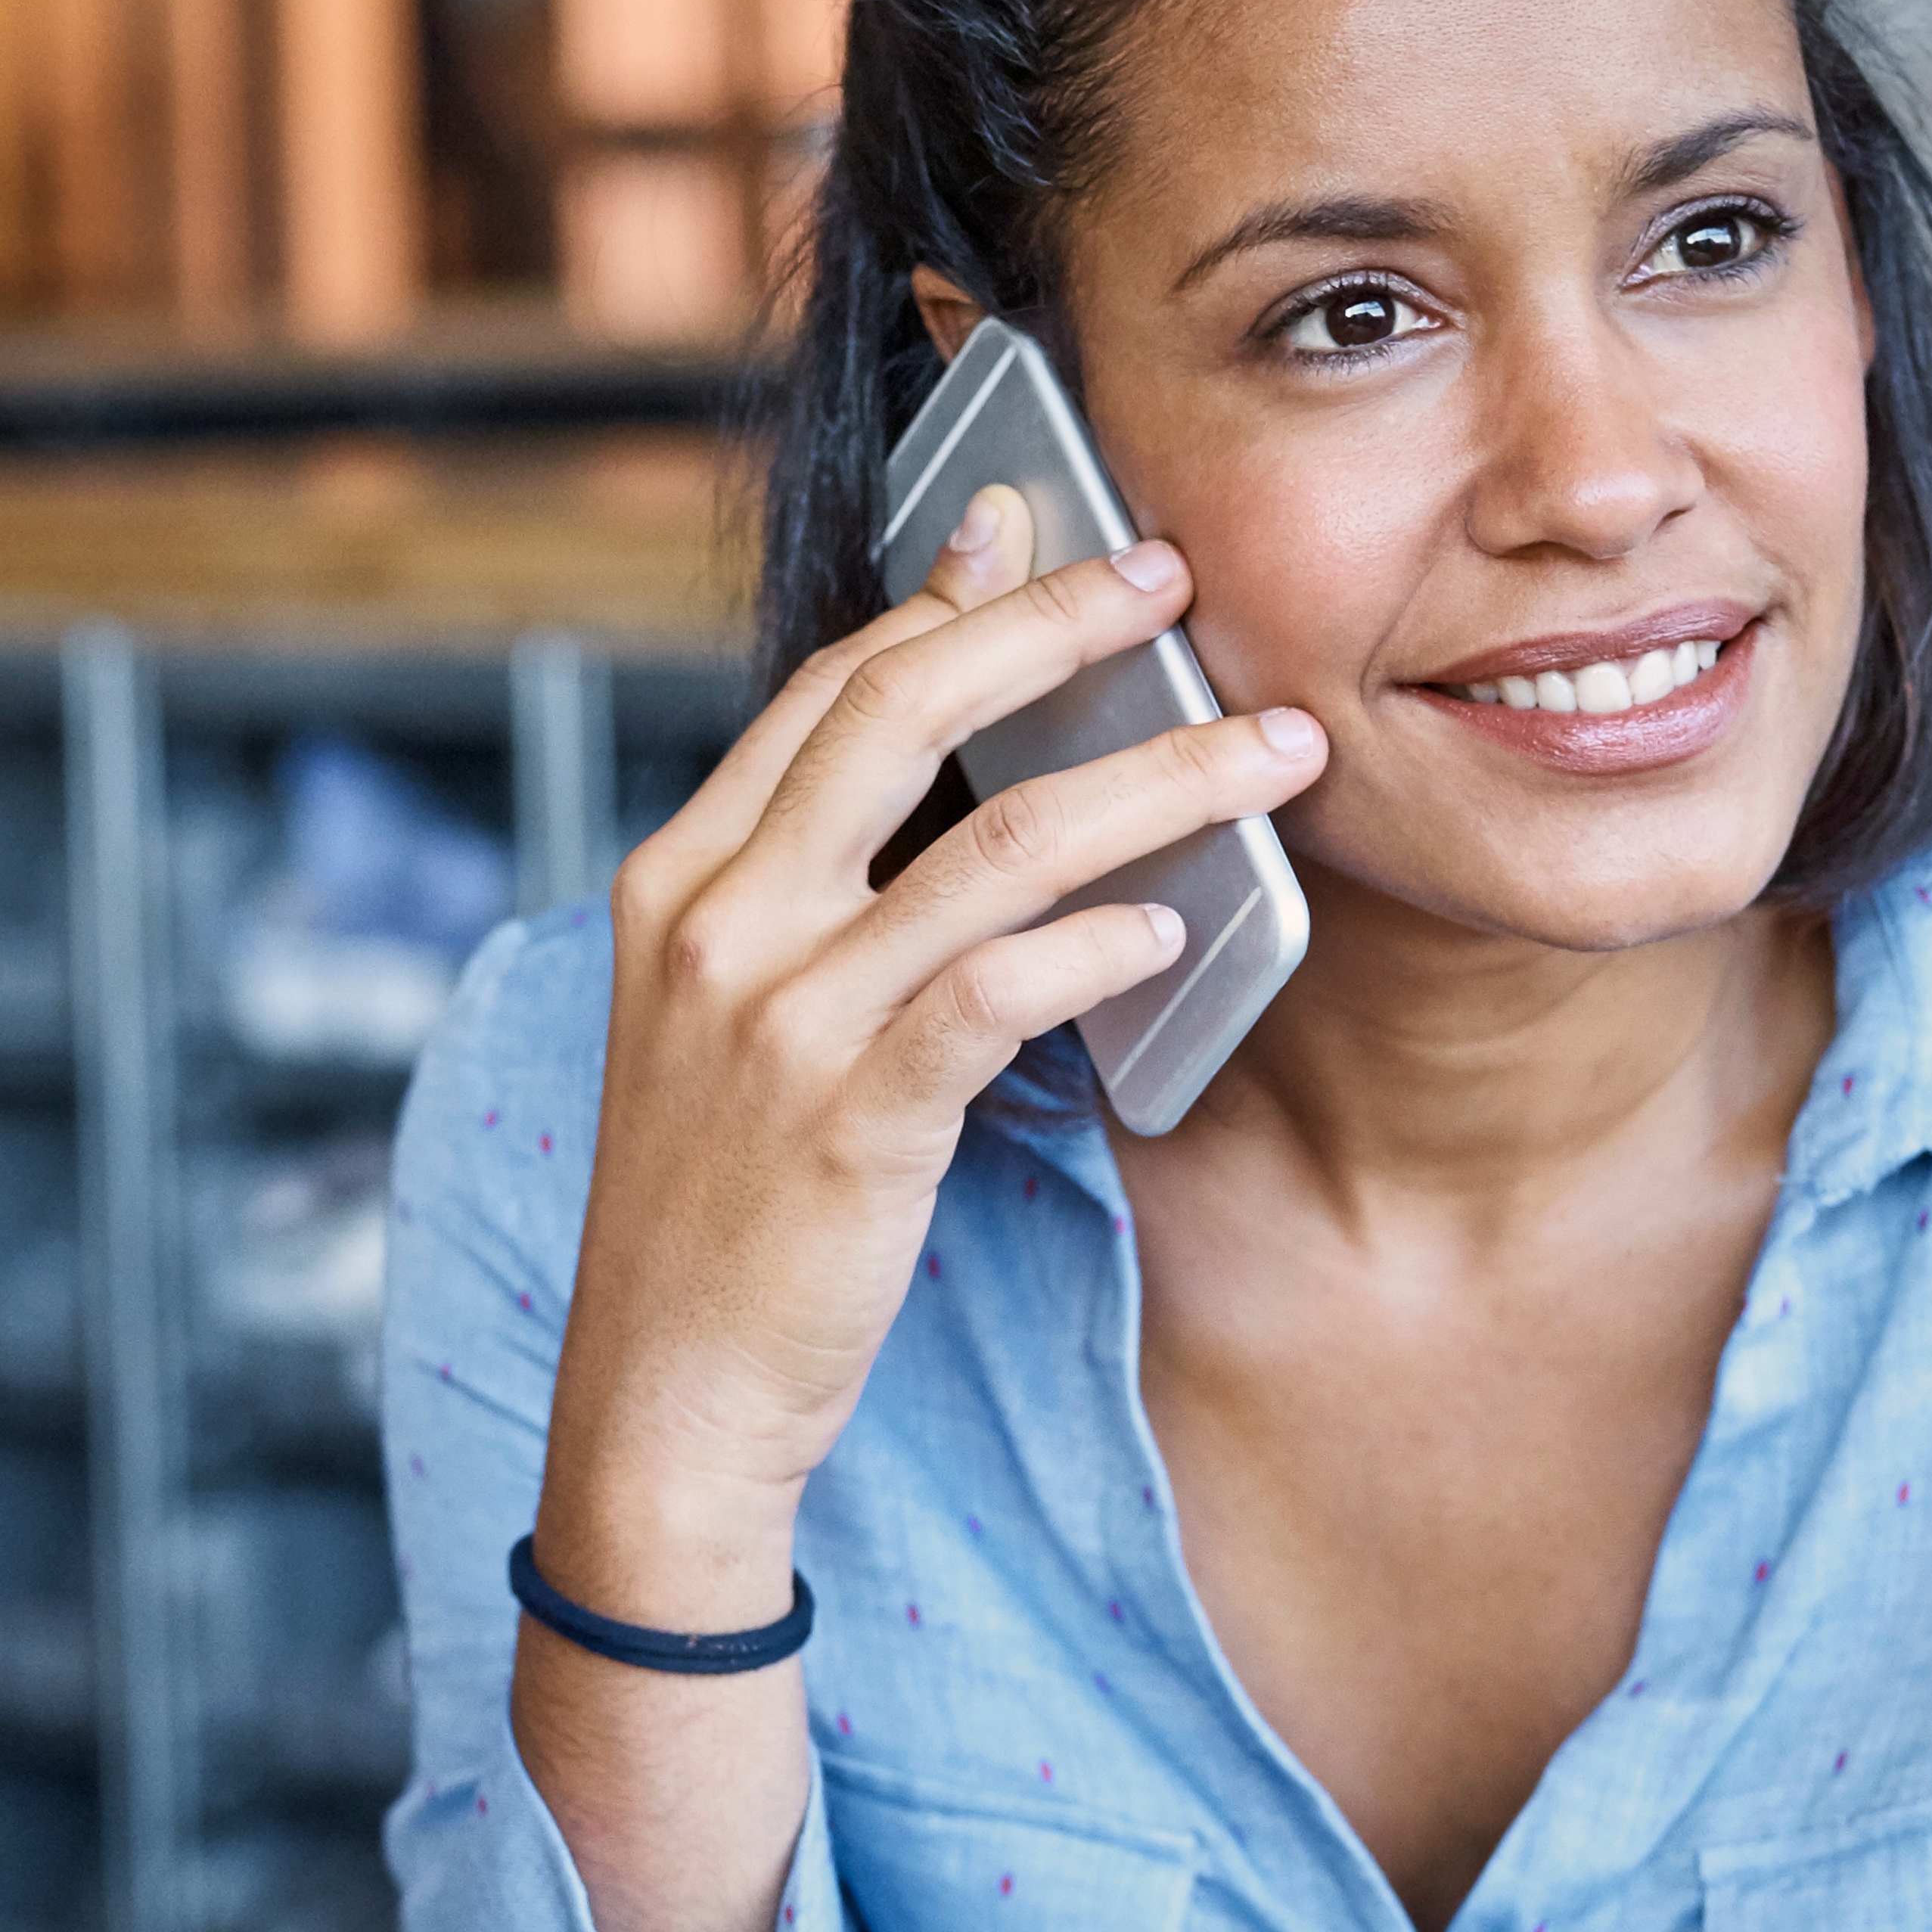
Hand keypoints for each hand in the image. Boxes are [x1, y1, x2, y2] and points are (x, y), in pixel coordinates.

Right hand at [513, 490, 1322, 1931]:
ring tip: (1270, 753)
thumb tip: (952, 814)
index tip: (1033, 527)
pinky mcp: (849, 1115)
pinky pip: (998, 984)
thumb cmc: (720, 1223)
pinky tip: (1176, 924)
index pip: (826, 692)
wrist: (660, 1404)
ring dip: (1153, 782)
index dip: (942, 599)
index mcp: (677, 882)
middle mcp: (713, 921)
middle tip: (1173, 574)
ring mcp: (774, 1016)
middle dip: (1052, 624)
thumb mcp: (729, 1033)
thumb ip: (814, 909)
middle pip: (900, 711)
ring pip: (991, 839)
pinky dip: (1099, 939)